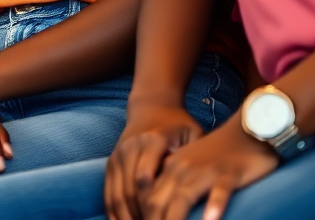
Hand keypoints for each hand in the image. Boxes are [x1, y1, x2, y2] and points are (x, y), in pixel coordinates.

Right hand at [105, 104, 202, 219]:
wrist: (152, 105)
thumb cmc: (178, 123)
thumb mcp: (193, 133)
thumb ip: (196, 158)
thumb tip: (206, 190)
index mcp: (152, 140)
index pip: (146, 180)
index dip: (153, 207)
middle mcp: (131, 147)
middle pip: (130, 192)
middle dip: (141, 219)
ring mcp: (118, 154)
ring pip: (117, 195)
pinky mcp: (111, 161)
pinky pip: (108, 192)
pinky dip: (114, 213)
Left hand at [143, 116, 277, 219]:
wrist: (245, 129)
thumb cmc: (216, 154)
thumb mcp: (189, 168)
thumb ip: (173, 186)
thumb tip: (157, 210)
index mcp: (169, 168)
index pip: (145, 198)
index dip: (141, 217)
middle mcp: (182, 169)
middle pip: (157, 202)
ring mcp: (205, 171)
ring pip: (182, 199)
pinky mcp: (228, 174)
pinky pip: (219, 192)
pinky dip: (214, 207)